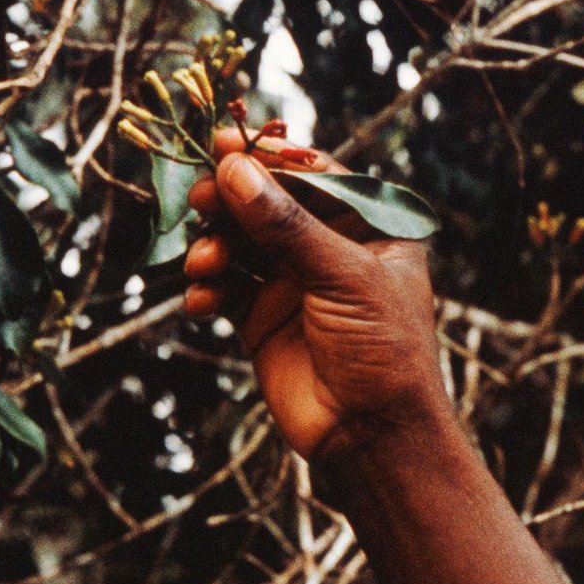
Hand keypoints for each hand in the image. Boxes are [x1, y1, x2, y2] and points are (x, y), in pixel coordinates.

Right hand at [182, 131, 449, 464]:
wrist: (374, 437)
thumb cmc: (385, 351)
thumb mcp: (344, 277)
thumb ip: (286, 225)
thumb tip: (235, 172)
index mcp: (369, 227)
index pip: (313, 176)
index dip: (268, 159)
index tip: (222, 147)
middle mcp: (328, 249)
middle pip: (266, 205)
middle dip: (229, 202)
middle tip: (198, 200)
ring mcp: (293, 285)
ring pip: (239, 245)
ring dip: (214, 248)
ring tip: (204, 264)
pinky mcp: (262, 322)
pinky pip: (224, 291)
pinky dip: (207, 291)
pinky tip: (201, 302)